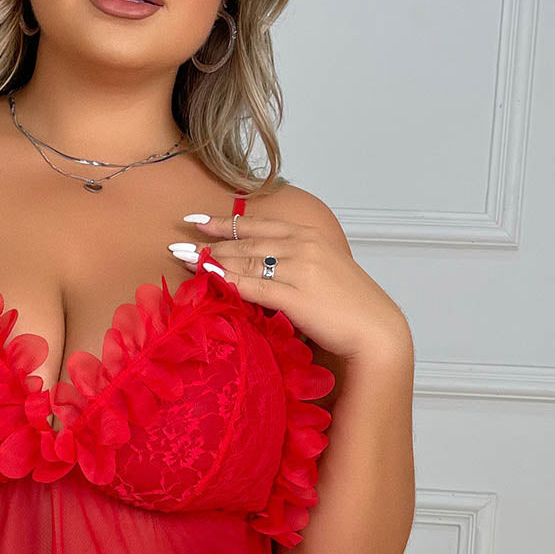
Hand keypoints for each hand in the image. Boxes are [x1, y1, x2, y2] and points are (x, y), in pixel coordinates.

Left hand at [172, 202, 409, 360]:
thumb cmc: (351, 307)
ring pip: (245, 261)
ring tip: (182, 259)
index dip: (223, 222)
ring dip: (210, 260)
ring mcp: (299, 270)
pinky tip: (206, 278)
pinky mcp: (296, 296)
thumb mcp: (323, 273)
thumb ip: (294, 264)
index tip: (196, 221)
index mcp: (309, 236)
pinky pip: (253, 287)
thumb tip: (264, 267)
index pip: (257, 225)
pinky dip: (227, 281)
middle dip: (208, 243)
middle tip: (177, 245)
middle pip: (245, 242)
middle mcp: (303, 246)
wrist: (376, 332)